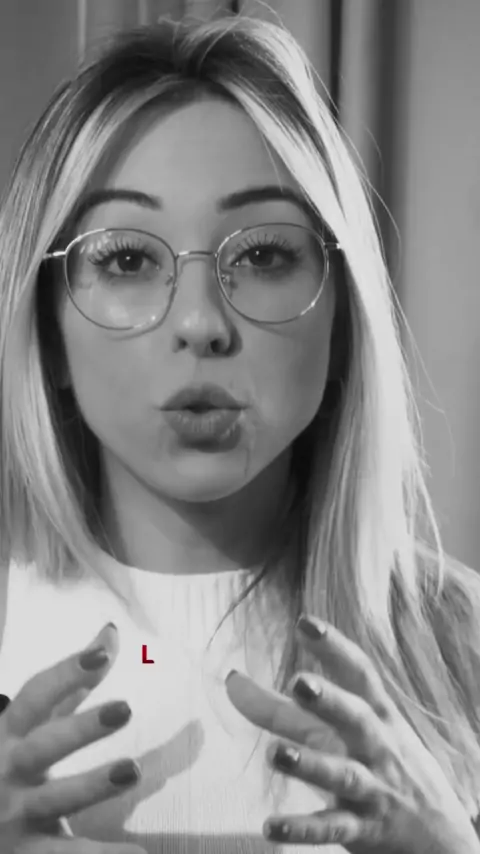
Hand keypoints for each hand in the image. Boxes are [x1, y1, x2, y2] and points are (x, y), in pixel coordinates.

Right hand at [0, 622, 146, 853]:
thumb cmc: (9, 759)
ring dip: (92, 785)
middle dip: (81, 727)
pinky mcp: (24, 851)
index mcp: (11, 729)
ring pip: (54, 798)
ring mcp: (15, 811)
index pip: (37, 694)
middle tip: (126, 707)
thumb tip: (111, 630)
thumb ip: (73, 680)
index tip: (102, 653)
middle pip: (44, 744)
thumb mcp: (33, 720)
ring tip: (132, 769)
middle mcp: (9, 766)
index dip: (67, 673)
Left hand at [226, 615, 479, 853]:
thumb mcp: (351, 728)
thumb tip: (232, 681)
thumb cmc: (384, 762)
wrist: (442, 834)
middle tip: (299, 682)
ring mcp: (373, 788)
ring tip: (274, 754)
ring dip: (309, 763)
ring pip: (341, 774)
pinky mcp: (364, 829)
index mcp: (377, 714)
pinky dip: (303, 828)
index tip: (306, 623)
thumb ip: (289, 706)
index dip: (334, 647)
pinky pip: (333, 829)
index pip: (359, 673)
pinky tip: (271, 826)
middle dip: (330, 700)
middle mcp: (377, 746)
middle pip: (355, 718)